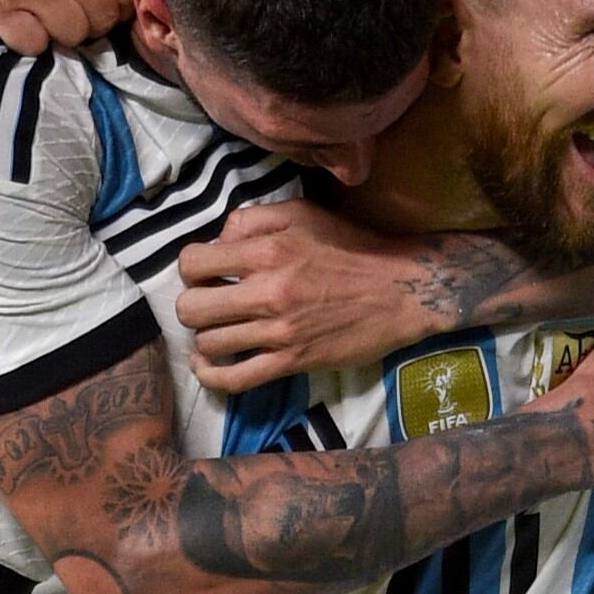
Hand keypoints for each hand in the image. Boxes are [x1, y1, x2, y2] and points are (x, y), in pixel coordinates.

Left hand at [177, 199, 456, 387]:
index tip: (207, 271)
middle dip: (192, 304)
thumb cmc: (352, 247)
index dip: (192, 268)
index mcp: (267, 250)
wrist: (401, 290)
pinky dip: (212, 376)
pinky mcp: (292, 362)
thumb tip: (218, 239)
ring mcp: (279, 332)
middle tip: (210, 302)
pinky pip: (236, 379)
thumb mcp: (302, 214)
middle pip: (191, 309)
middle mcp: (268, 292)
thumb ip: (253, 218)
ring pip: (210, 343)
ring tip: (219, 329)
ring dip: (206, 336)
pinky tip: (207, 365)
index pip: (193, 263)